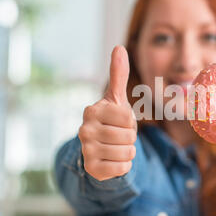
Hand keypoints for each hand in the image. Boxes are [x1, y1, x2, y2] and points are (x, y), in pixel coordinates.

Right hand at [78, 46, 136, 180]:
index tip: (120, 122)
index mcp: (92, 110)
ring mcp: (86, 150)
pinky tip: (113, 160)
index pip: (128, 118)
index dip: (130, 122)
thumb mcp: (116, 98)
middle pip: (129, 136)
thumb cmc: (112, 121)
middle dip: (130, 138)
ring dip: (128, 151)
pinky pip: (123, 168)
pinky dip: (124, 165)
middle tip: (119, 136)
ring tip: (116, 147)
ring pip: (127, 152)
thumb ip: (119, 74)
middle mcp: (84, 129)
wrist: (101, 147)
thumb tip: (119, 47)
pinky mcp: (91, 169)